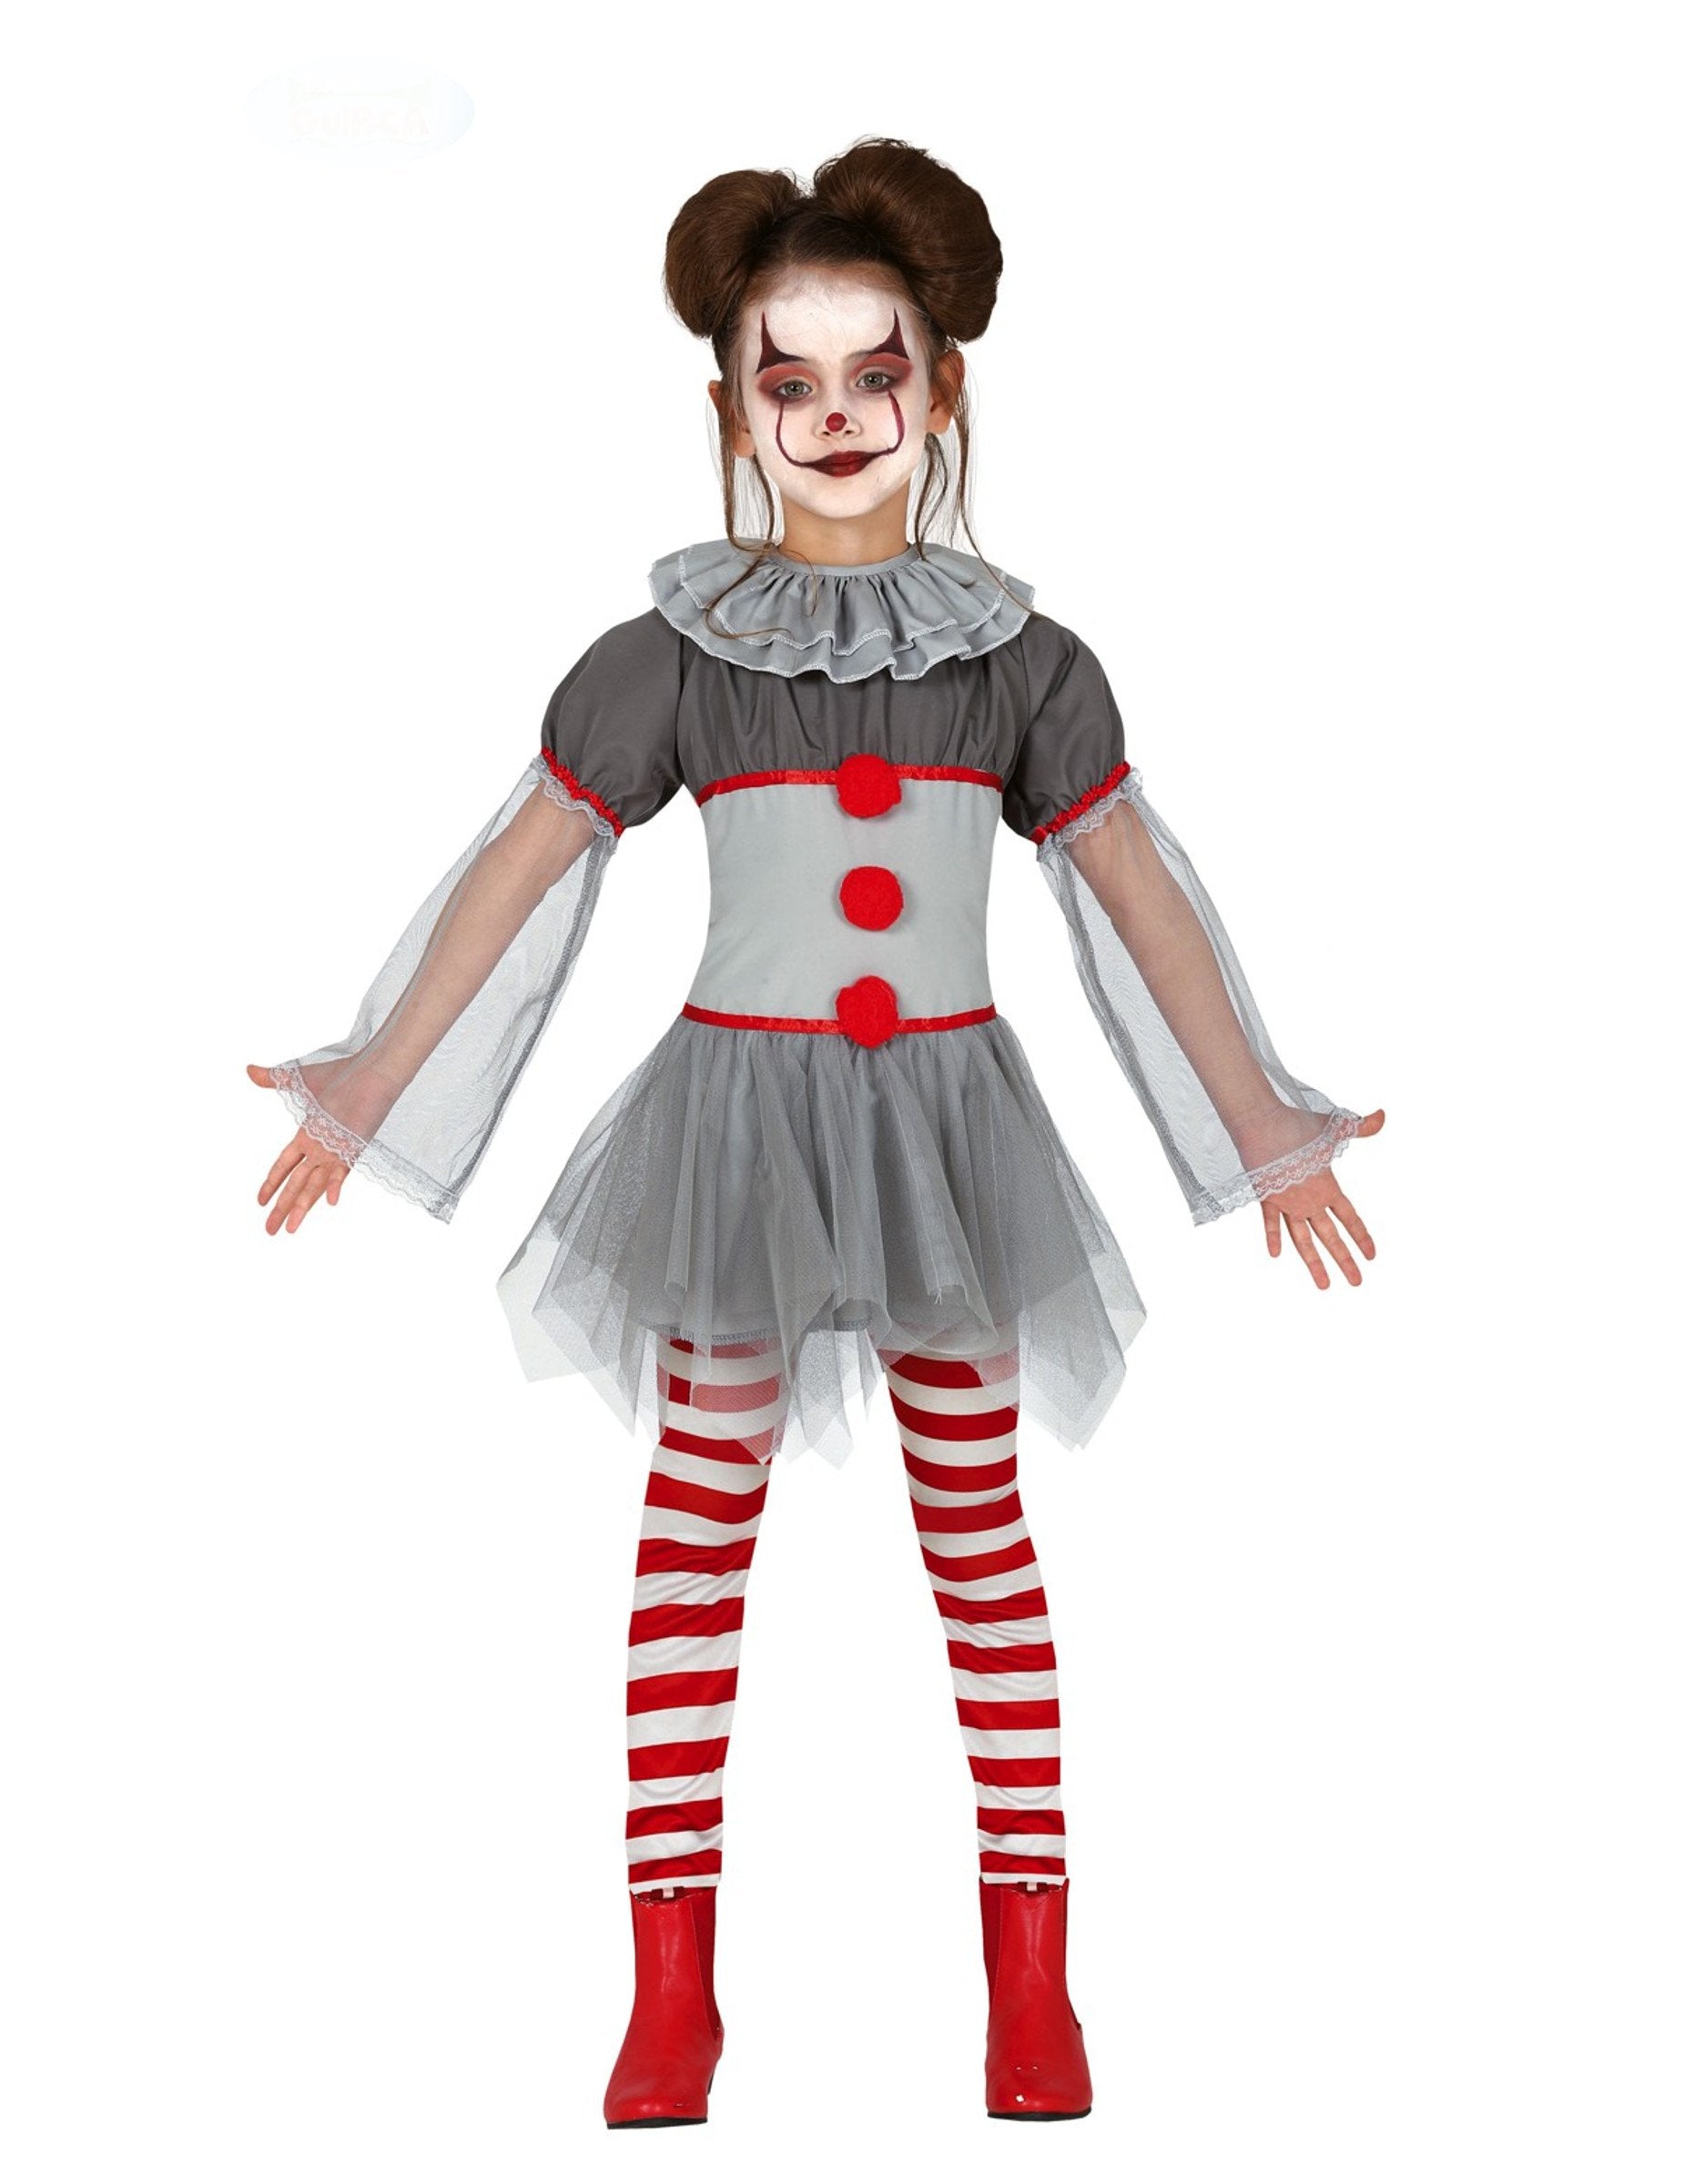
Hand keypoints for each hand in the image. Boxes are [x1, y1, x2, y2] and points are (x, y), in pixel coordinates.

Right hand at [247, 1063, 351, 1234]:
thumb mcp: (300, 1079)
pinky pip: (342, 1169)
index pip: (285, 1165)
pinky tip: (329, 1202)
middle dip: (280, 1207)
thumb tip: (249, 1071)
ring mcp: (337, 1149)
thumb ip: (273, 1078)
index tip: (259, 1201)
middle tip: (268, 1231)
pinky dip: (335, 1184)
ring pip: (313, 1184)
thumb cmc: (343, 1073)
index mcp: (308, 1136)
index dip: (272, 1183)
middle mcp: (321, 1147)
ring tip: (290, 1230)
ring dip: (301, 1207)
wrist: (373, 1070)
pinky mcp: (353, 1145)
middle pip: (295, 1183)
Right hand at [1260, 1108, 1384, 1288]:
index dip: (1362, 1237)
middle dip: (1345, 1261)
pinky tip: (1276, 1255)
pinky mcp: (1266, 1199)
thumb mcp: (1333, 1127)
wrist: (1262, 1126)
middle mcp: (1309, 1201)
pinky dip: (1273, 1237)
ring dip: (1313, 1264)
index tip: (1372, 1256)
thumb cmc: (1297, 1125)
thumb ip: (1360, 1127)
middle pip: (1330, 1238)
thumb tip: (1383, 1116)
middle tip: (1357, 1282)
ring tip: (1324, 1285)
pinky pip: (1270, 1223)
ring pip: (1302, 1240)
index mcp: (1328, 1188)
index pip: (1350, 1218)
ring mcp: (1286, 1203)